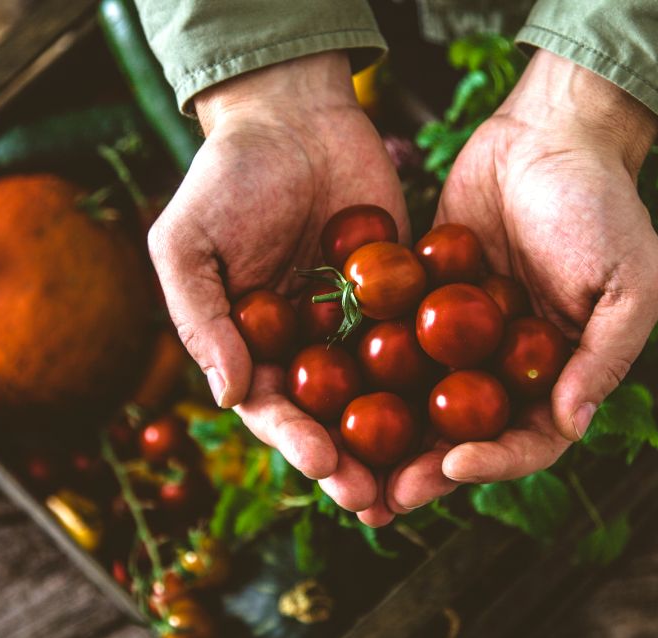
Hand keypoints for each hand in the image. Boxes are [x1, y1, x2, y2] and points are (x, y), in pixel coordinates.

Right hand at [148, 51, 407, 512]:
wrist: (293, 116)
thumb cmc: (226, 178)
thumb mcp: (188, 243)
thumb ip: (201, 317)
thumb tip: (228, 394)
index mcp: (253, 348)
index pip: (274, 410)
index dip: (297, 441)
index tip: (324, 465)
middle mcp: (308, 349)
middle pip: (333, 419)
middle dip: (355, 463)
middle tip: (381, 500)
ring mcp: (359, 327)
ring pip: (384, 396)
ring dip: (403, 442)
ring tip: (427, 480)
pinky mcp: (404, 297)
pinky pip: (423, 342)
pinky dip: (443, 377)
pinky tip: (469, 409)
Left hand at [384, 51, 657, 517]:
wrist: (549, 132)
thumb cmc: (603, 204)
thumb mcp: (631, 281)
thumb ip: (606, 355)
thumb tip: (573, 425)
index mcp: (562, 373)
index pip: (531, 439)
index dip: (495, 462)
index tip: (453, 465)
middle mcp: (510, 367)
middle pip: (468, 436)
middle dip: (428, 469)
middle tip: (384, 498)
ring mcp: (463, 338)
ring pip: (424, 403)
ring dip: (391, 439)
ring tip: (348, 467)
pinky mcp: (424, 302)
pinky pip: (395, 344)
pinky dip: (366, 373)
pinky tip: (329, 396)